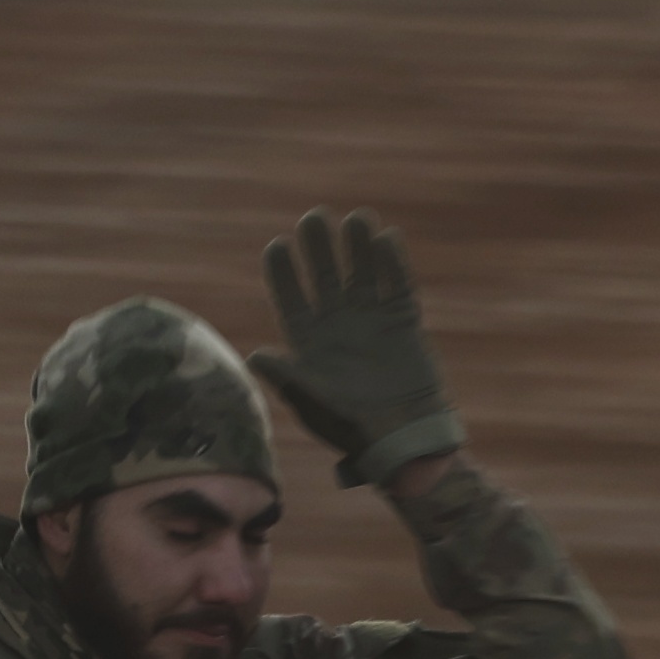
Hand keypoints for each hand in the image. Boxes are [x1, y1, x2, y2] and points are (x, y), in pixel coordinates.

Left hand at [245, 210, 465, 491]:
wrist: (403, 440)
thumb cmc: (351, 427)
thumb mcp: (313, 403)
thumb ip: (288, 377)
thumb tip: (256, 355)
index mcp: (309, 342)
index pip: (290, 298)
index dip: (283, 272)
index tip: (277, 246)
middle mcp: (338, 325)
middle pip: (324, 276)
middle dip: (318, 248)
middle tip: (314, 218)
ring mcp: (371, 321)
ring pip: (361, 274)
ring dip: (357, 247)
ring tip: (355, 218)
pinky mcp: (403, 323)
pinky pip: (397, 286)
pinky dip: (393, 264)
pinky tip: (386, 238)